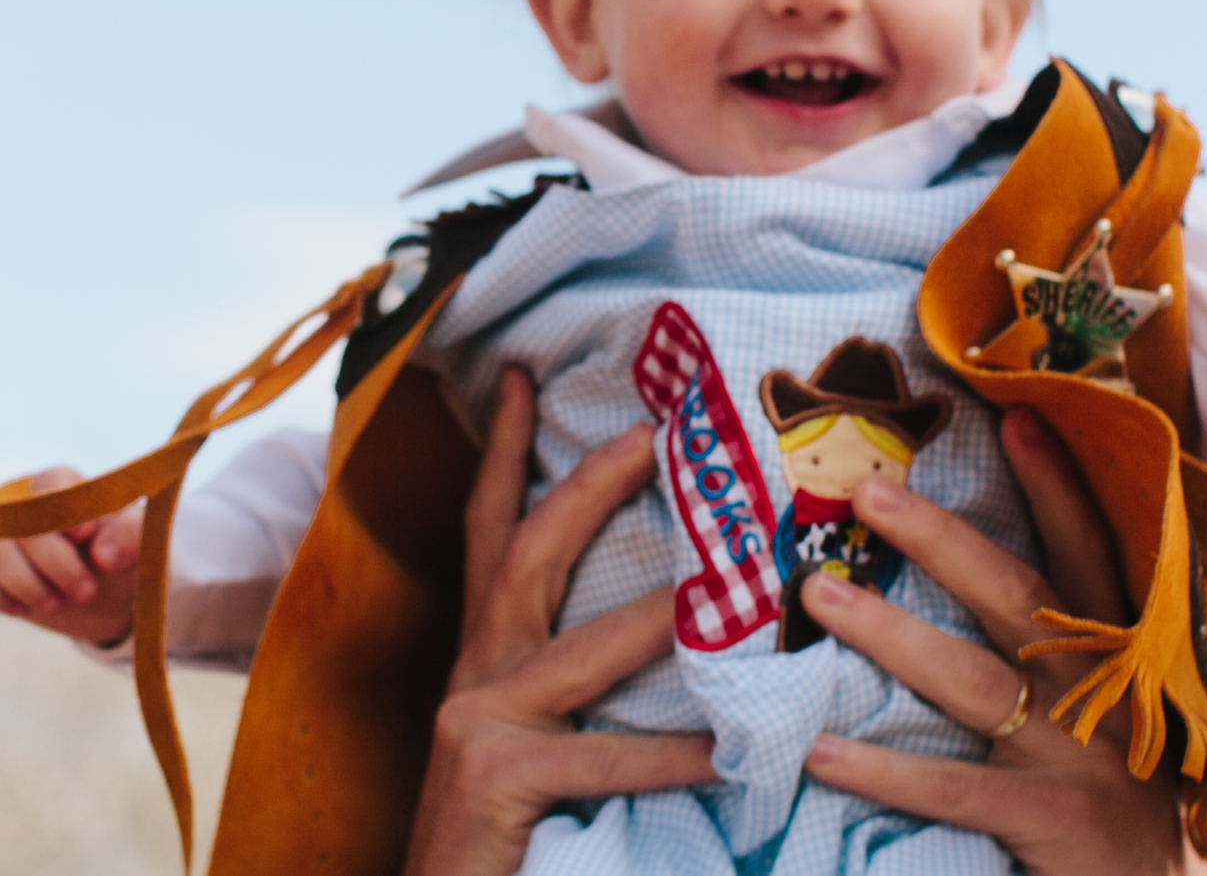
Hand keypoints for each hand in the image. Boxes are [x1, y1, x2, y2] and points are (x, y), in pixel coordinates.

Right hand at [0, 466, 144, 645]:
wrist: (114, 596)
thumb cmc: (127, 555)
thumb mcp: (143, 542)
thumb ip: (132, 535)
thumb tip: (101, 555)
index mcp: (66, 487)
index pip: (50, 483)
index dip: (61, 511)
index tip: (85, 537)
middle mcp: (29, 506)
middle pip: (20, 524)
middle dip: (53, 563)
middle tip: (87, 591)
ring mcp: (9, 539)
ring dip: (29, 585)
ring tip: (58, 604)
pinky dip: (0, 597)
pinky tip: (25, 609)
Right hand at [405, 370, 719, 875]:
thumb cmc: (498, 839)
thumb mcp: (527, 746)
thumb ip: (569, 693)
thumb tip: (668, 636)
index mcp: (482, 659)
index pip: (490, 532)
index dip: (504, 453)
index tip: (523, 377)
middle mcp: (474, 675)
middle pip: (525, 555)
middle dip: (586, 489)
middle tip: (650, 434)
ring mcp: (478, 722)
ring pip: (579, 651)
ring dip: (659, 618)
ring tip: (731, 592)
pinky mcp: (497, 777)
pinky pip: (602, 759)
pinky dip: (670, 756)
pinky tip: (732, 755)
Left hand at [802, 406, 1186, 875]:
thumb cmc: (1107, 782)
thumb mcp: (1097, 701)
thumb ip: (1045, 637)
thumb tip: (957, 553)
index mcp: (1115, 654)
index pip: (1087, 556)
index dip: (1058, 488)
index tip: (1020, 417)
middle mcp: (1103, 690)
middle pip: (1015, 596)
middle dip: (941, 539)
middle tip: (865, 493)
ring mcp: (1082, 757)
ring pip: (974, 680)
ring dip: (891, 633)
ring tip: (816, 593)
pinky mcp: (1056, 820)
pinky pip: (955, 787)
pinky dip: (884, 769)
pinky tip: (820, 749)